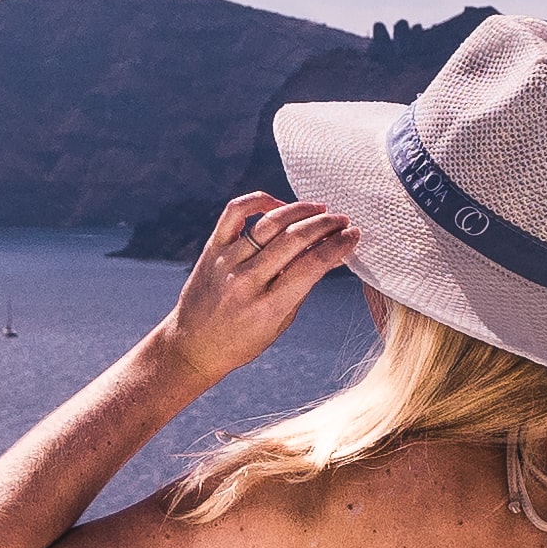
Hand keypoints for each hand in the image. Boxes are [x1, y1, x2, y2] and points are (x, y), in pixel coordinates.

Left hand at [153, 190, 359, 388]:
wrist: (193, 346)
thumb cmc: (242, 340)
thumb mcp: (279, 323)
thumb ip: (302, 287)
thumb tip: (329, 255)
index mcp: (268, 306)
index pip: (312, 266)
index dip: (338, 246)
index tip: (353, 235)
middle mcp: (246, 281)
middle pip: (295, 240)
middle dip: (326, 225)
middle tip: (342, 221)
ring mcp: (227, 262)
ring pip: (270, 223)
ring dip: (301, 211)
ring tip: (320, 210)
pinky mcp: (212, 249)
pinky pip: (235, 212)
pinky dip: (259, 201)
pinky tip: (279, 206)